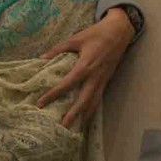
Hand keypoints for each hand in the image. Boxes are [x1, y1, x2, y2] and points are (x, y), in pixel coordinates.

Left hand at [38, 8, 134, 126]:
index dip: (54, 94)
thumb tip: (41, 58)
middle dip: (73, 114)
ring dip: (84, 115)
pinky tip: (86, 116)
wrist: (119, 32)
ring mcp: (103, 80)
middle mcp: (95, 77)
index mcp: (86, 66)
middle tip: (62, 126)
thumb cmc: (96, 34)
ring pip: (94, 102)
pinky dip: (92, 108)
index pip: (67, 84)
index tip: (41, 103)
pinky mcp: (107, 81)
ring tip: (75, 128)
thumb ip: (58, 49)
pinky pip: (99, 98)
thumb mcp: (75, 39)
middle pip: (84, 100)